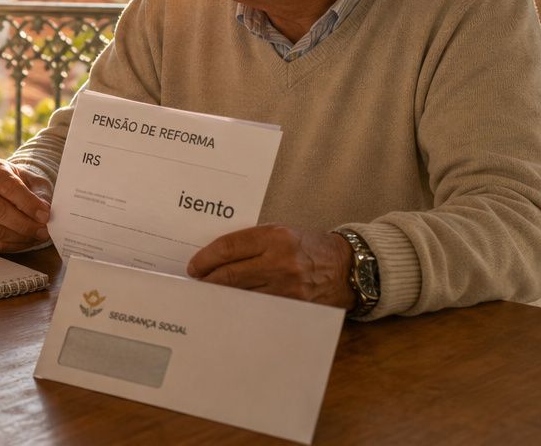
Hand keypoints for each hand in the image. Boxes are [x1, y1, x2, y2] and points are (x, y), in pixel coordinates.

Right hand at [0, 158, 52, 252]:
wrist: (2, 190)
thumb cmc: (20, 184)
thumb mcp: (32, 181)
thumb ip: (40, 194)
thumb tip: (45, 213)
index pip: (8, 187)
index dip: (28, 204)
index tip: (45, 215)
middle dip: (25, 225)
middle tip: (43, 230)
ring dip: (20, 238)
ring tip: (36, 236)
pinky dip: (10, 246)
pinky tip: (25, 242)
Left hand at [186, 224, 354, 307]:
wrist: (346, 267)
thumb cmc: (308, 247)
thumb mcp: (280, 233)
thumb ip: (250, 243)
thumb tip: (215, 258)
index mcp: (274, 237)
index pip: (228, 248)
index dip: (205, 259)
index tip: (194, 267)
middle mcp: (280, 261)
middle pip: (230, 275)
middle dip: (208, 281)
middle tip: (196, 285)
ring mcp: (287, 286)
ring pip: (241, 295)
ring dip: (221, 298)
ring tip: (208, 297)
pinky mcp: (293, 305)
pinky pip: (258, 308)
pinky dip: (242, 308)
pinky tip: (231, 308)